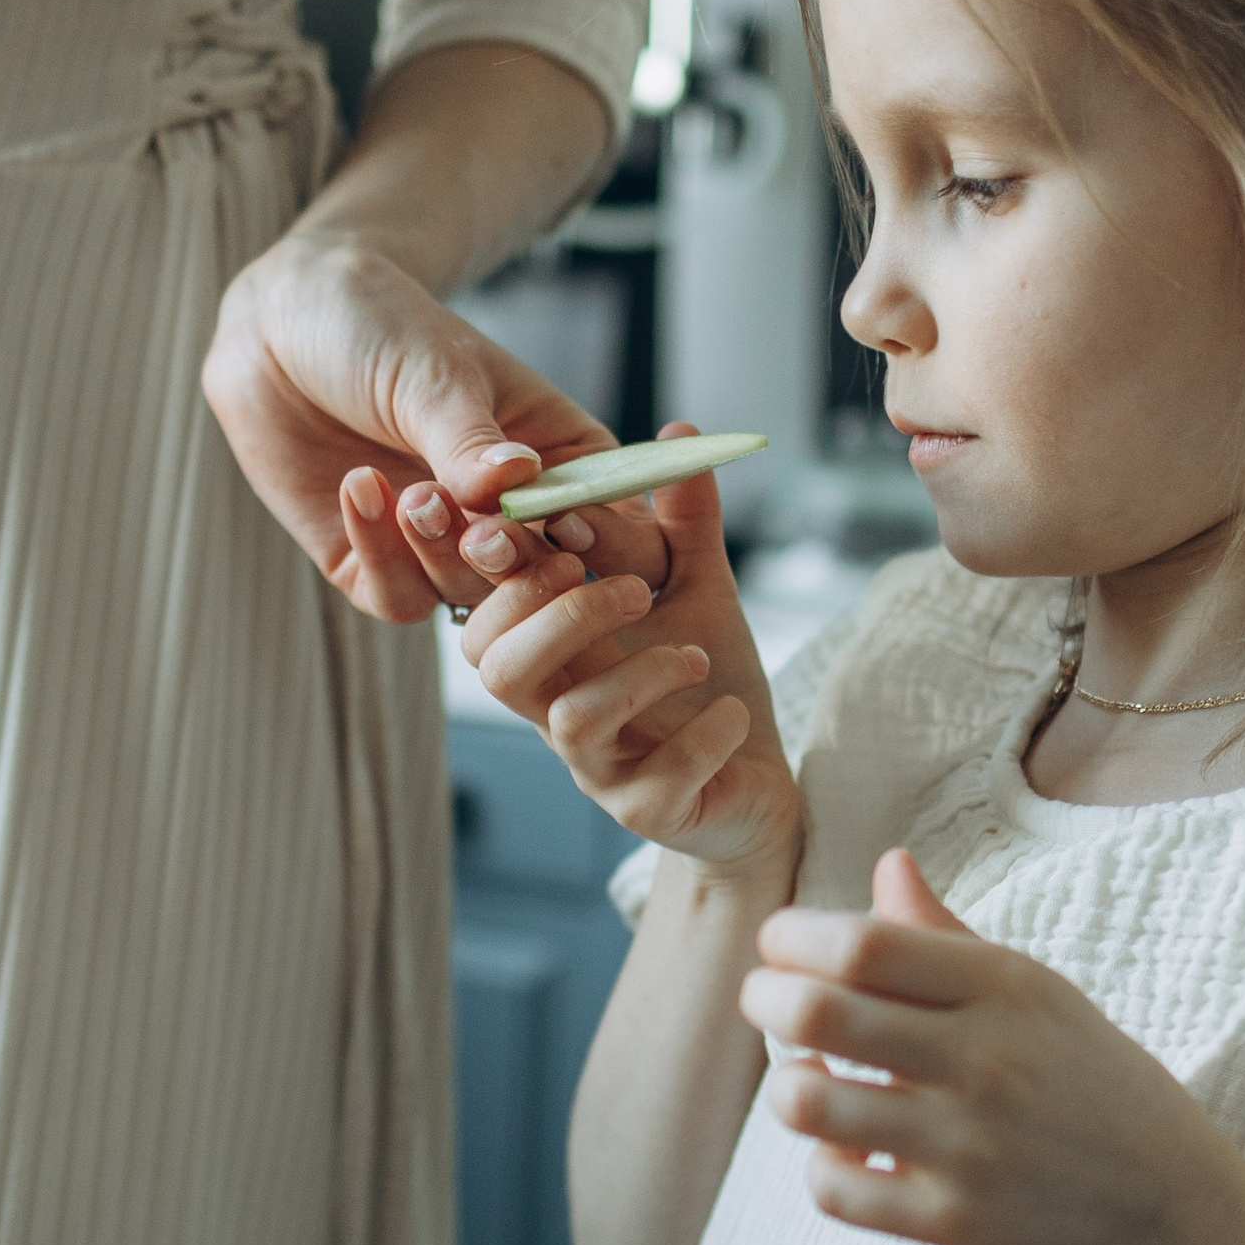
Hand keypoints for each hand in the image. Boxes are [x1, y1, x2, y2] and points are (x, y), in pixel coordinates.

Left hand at [201, 233, 669, 620]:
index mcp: (559, 457)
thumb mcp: (436, 372)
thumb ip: (470, 440)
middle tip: (482, 531)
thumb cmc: (379, 325)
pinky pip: (397, 596)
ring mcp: (441, 544)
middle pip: (546, 580)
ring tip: (412, 494)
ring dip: (442, 552)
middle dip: (513, 561)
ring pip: (469, 596)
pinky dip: (382, 554)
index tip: (571, 522)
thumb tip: (515, 483)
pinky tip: (359, 487)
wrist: (278, 325)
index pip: (615, 522)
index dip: (610, 539)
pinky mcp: (374, 564)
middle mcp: (509, 513)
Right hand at [448, 440, 803, 882]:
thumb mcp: (698, 587)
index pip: (483, 609)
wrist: (760, 776)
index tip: (554, 525)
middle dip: (562, 613)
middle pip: (498, 666)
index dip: (491, 570)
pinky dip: (700, 739)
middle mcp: (558, 708)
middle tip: (635, 589)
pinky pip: (655, 782)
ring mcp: (599, 767)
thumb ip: (681, 521)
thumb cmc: (709, 682)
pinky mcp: (648, 811)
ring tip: (698, 656)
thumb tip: (680, 433)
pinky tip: (729, 715)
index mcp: (553, 651)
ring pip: (573, 722)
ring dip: (639, 673)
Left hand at [740, 848, 1241, 1244]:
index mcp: (1004, 988)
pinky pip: (832, 1188)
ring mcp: (967, 1146)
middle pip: (818, 1011)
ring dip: (788, 1084)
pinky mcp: (954, 1221)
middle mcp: (983, 1060)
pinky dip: (822, 1165)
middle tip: (765, 999)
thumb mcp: (1040, 993)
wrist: (1170, 1206)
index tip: (781, 946)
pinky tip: (849, 1149)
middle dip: (764, 997)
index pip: (862, 943)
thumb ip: (948, 936)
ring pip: (808, 1103)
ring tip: (812, 1076)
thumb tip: (886, 862)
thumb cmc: (1093, 1082)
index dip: (793, 937)